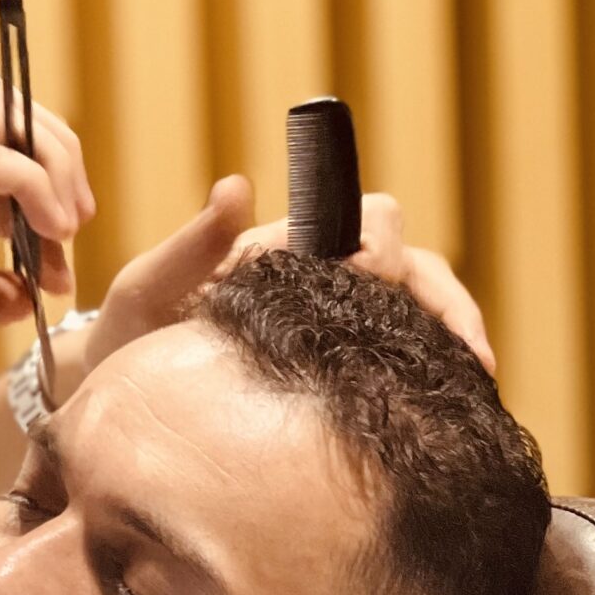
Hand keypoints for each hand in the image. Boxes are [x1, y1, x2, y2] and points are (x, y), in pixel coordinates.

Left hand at [61, 179, 495, 393]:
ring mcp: (338, 331)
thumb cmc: (128, 340)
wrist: (115, 403)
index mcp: (289, 252)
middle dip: (440, 297)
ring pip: (421, 315)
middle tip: (458, 345)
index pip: (362, 222)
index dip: (376, 244)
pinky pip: (404, 365)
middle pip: (412, 267)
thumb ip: (192, 245)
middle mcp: (325, 284)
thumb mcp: (147, 291)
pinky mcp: (341, 379)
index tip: (372, 273)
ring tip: (478, 373)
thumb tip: (239, 185)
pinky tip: (453, 410)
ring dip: (454, 334)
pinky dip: (436, 374)